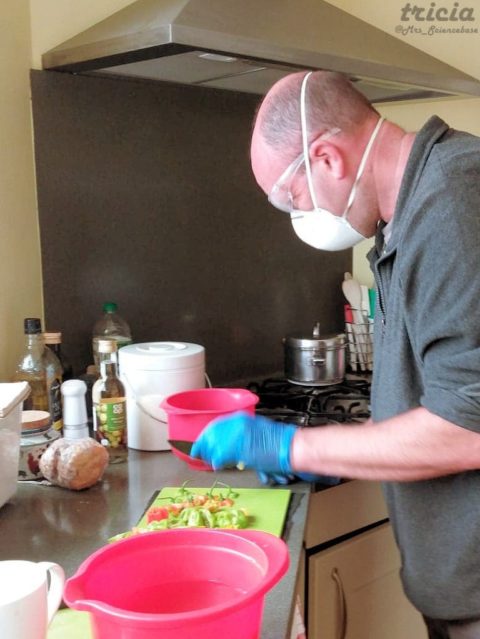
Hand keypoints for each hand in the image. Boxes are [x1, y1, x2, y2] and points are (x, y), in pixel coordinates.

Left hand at [190, 411, 341, 485]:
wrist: (293, 447)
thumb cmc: (279, 443)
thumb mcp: (256, 433)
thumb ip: (240, 437)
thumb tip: (225, 447)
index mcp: (242, 418)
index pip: (216, 425)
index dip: (206, 435)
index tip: (199, 442)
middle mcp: (238, 423)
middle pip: (211, 432)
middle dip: (202, 443)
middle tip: (196, 453)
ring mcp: (239, 434)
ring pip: (214, 443)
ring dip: (209, 453)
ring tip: (208, 461)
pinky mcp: (241, 448)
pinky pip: (222, 454)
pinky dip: (217, 460)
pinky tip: (216, 465)